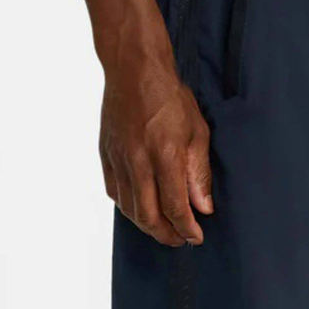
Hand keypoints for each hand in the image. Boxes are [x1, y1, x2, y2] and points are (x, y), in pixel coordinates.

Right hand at [99, 51, 212, 246]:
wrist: (133, 69)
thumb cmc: (170, 97)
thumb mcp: (197, 133)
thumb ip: (199, 174)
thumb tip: (203, 208)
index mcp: (165, 155)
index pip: (175, 207)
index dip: (187, 228)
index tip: (196, 237)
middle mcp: (138, 161)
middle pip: (149, 216)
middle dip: (167, 235)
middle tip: (181, 239)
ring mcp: (118, 159)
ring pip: (129, 209)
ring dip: (148, 226)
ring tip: (164, 229)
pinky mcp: (106, 155)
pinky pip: (115, 193)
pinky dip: (129, 208)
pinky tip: (142, 209)